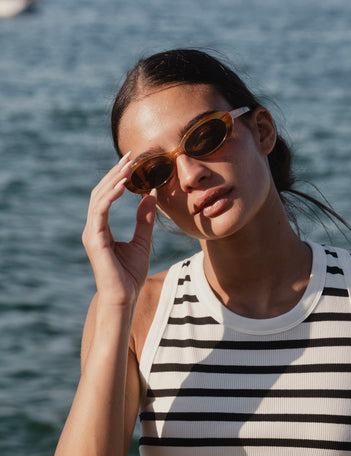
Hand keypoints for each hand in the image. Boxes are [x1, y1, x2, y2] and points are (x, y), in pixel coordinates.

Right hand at [82, 152, 156, 306]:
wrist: (124, 297)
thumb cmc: (131, 275)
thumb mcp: (142, 242)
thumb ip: (144, 220)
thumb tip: (150, 196)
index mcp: (102, 228)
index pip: (106, 196)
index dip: (117, 178)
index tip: (131, 163)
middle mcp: (94, 228)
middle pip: (100, 192)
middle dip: (115, 173)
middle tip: (130, 156)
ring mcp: (92, 233)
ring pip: (98, 197)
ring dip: (113, 180)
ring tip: (127, 166)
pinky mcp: (95, 239)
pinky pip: (100, 211)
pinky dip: (110, 196)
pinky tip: (122, 185)